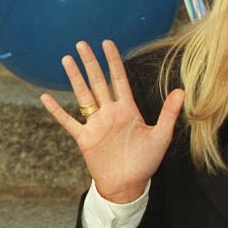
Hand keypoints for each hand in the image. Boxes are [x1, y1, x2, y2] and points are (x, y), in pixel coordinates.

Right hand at [39, 40, 183, 202]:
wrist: (128, 185)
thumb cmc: (146, 161)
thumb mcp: (161, 136)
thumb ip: (169, 113)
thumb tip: (181, 90)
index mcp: (128, 110)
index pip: (119, 79)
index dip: (113, 61)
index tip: (107, 43)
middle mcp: (110, 113)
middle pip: (98, 82)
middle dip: (91, 62)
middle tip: (81, 43)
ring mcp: (96, 124)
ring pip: (83, 95)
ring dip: (75, 78)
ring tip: (67, 59)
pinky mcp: (84, 138)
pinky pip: (68, 121)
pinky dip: (56, 110)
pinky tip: (45, 97)